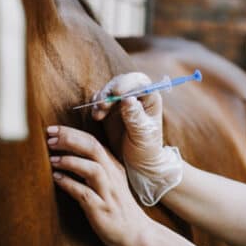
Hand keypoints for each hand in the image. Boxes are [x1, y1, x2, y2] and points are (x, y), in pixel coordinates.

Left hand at [47, 125, 148, 245]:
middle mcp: (112, 176)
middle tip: (49, 136)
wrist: (136, 234)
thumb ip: (93, 168)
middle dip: (70, 139)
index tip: (53, 130)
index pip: (93, 141)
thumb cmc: (118, 207)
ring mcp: (108, 192)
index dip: (72, 133)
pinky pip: (85, 193)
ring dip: (71, 161)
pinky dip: (70, 184)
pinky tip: (57, 179)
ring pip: (92, 168)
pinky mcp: (102, 209)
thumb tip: (68, 156)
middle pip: (93, 148)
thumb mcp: (109, 182)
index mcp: (113, 166)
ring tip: (52, 158)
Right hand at [91, 73, 182, 206]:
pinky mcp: (109, 110)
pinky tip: (96, 117)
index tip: (116, 94)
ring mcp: (121, 102)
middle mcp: (136, 96)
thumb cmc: (146, 149)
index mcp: (150, 98)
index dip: (126, 83)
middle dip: (109, 92)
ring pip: (108, 91)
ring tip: (98, 115)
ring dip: (100, 100)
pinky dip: (95, 106)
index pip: (139, 82)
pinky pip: (99, 101)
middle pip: (120, 83)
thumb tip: (128, 99)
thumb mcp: (143, 135)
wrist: (137, 162)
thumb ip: (135, 117)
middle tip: (102, 105)